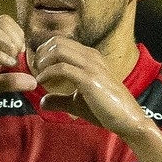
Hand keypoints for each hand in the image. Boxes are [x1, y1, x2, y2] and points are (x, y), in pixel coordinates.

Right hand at [0, 16, 36, 110]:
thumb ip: (10, 81)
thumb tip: (33, 82)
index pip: (2, 20)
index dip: (17, 33)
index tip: (21, 51)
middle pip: (0, 22)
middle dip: (16, 38)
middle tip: (19, 55)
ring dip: (9, 45)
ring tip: (13, 60)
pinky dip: (0, 57)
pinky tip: (8, 65)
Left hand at [32, 36, 149, 138]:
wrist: (127, 119)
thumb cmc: (105, 110)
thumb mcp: (77, 103)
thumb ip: (60, 99)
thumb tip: (42, 102)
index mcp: (90, 57)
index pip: (62, 42)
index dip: (44, 52)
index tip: (36, 67)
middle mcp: (91, 56)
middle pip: (58, 41)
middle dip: (40, 54)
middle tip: (34, 69)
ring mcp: (91, 66)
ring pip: (59, 50)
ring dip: (42, 61)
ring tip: (37, 74)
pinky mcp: (89, 79)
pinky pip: (62, 68)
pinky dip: (47, 73)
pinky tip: (41, 82)